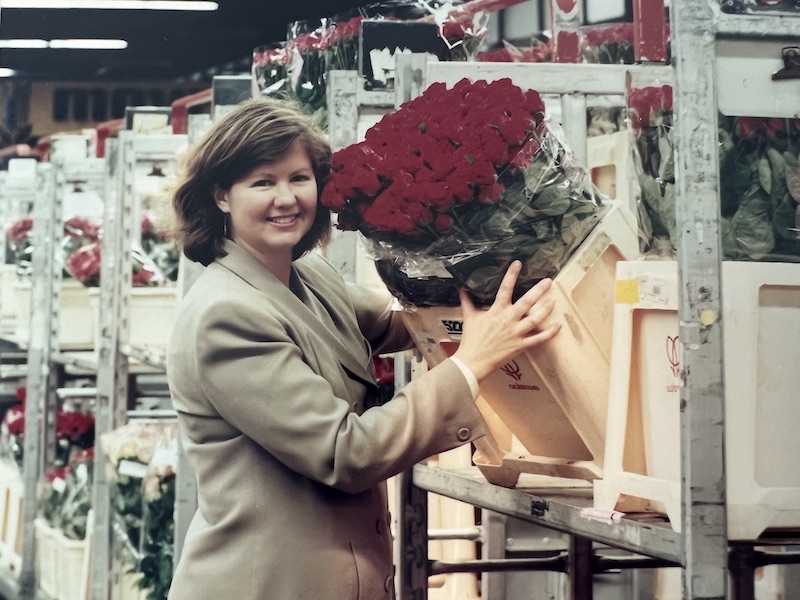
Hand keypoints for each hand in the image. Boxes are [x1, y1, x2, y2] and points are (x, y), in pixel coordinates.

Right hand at [453, 261, 560, 382]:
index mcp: (496, 310)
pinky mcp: (521, 345)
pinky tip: (558, 325)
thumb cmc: (471, 339)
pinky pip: (538, 339)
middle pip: (527, 302)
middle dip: (538, 290)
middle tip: (548, 281)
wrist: (473, 360)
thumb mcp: (469, 317)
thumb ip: (468, 302)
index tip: (518, 263)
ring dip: (545, 309)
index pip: (505, 288)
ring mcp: (516, 332)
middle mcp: (508, 319)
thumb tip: (462, 289)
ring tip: (553, 301)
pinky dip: (549, 332)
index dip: (511, 275)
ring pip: (535, 319)